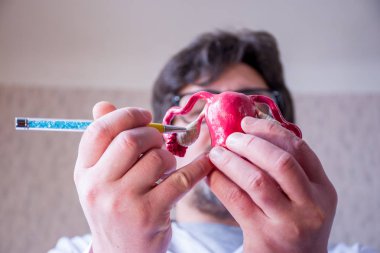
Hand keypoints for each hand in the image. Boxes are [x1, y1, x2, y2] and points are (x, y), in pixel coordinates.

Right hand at [74, 101, 212, 252]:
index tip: (146, 117)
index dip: (126, 115)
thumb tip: (103, 105)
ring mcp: (123, 202)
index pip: (99, 130)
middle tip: (159, 143)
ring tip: (167, 166)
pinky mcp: (149, 214)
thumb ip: (105, 142)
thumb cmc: (116, 208)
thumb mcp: (101, 179)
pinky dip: (197, 168)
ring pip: (156, 158)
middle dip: (152, 135)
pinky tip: (205, 163)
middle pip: (129, 140)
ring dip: (170, 157)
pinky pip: (180, 180)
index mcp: (83, 173)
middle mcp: (97, 187)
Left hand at [208, 116, 336, 252]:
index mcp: (322, 188)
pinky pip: (236, 200)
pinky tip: (212, 175)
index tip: (248, 122)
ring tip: (217, 153)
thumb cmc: (294, 224)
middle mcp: (311, 205)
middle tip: (230, 138)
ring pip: (256, 180)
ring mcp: (289, 222)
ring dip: (231, 161)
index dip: (270, 130)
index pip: (299, 148)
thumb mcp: (304, 197)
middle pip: (280, 161)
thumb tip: (250, 133)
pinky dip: (220, 182)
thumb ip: (288, 169)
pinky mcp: (264, 236)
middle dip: (250, 144)